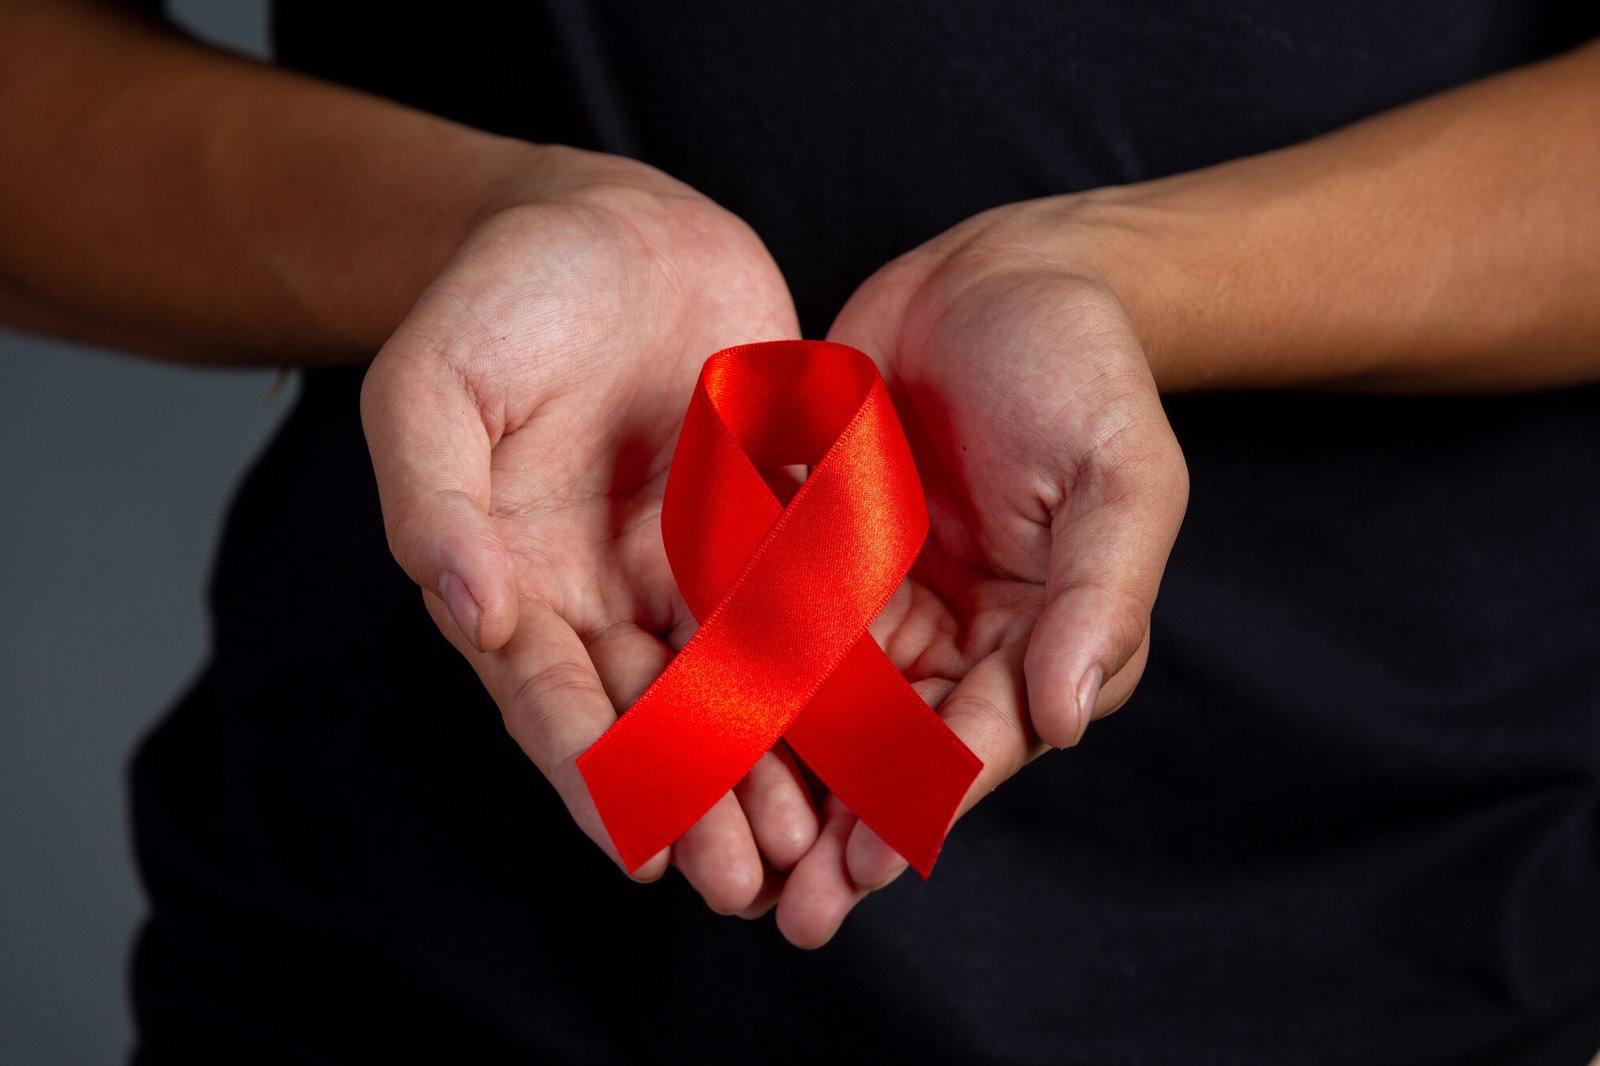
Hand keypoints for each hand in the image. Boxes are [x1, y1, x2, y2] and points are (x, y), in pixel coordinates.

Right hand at [360, 146, 819, 911]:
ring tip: (813, 844)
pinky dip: (829, 668)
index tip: (646, 849)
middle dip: (698, 800)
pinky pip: (801, 602)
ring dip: (770, 764)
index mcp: (516, 580)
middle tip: (746, 885)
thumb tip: (472, 612)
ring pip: (734, 682)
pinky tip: (871, 727)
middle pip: (653, 715)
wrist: (604, 223)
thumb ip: (435, 502)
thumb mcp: (432, 387)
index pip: (555, 699)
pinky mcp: (762, 520)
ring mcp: (687, 561)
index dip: (597, 775)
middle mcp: (605, 592)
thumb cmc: (496, 297)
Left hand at [773, 197, 1188, 944]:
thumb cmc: (1083, 368)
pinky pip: (769, 617)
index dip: (915, 812)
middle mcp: (953, 636)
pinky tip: (679, 725)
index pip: (973, 743)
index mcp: (1035, 639)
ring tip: (713, 844)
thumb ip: (1101, 597)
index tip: (860, 879)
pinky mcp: (817, 546)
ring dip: (772, 777)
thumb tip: (1071, 720)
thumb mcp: (1121, 475)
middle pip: (885, 749)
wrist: (999, 272)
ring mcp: (880, 595)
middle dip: (833, 829)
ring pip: (817, 702)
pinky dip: (731, 673)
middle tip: (774, 912)